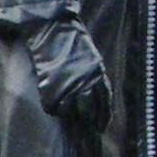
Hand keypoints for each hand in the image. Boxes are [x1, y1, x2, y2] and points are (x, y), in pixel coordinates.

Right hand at [26, 15, 111, 133]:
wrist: (54, 29)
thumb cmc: (73, 41)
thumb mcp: (91, 58)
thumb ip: (95, 77)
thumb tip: (96, 95)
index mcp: (98, 76)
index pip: (105, 103)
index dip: (103, 118)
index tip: (101, 127)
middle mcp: (86, 84)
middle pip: (89, 112)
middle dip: (88, 120)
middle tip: (84, 127)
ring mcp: (68, 86)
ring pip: (72, 112)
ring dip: (71, 116)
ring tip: (69, 118)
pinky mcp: (51, 87)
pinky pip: (55, 106)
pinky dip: (55, 109)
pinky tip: (55, 108)